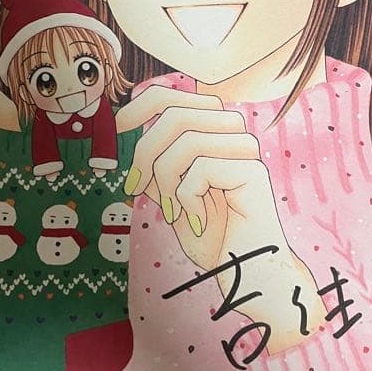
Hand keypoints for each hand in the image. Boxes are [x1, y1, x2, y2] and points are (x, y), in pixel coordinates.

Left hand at [116, 86, 323, 349]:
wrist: (247, 273)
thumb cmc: (212, 236)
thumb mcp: (171, 195)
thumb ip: (157, 164)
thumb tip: (129, 131)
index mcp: (215, 132)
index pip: (176, 97)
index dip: (143, 104)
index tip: (119, 126)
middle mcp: (232, 134)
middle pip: (176, 114)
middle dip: (146, 152)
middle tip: (137, 188)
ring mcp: (245, 150)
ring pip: (187, 139)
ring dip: (166, 179)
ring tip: (171, 212)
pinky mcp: (252, 171)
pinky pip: (202, 168)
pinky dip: (188, 198)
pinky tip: (198, 221)